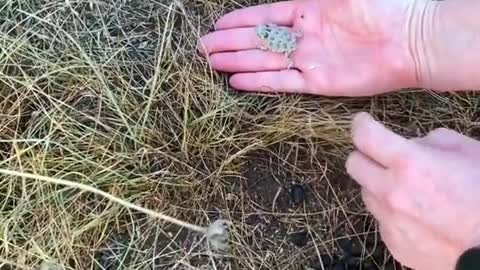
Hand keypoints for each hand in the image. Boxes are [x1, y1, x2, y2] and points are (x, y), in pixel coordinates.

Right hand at [198, 0, 418, 95]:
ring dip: (238, 62)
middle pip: (258, 40)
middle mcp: (303, 36)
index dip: (238, 21)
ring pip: (264, 61)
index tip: (215, 26)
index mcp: (306, 9)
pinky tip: (238, 81)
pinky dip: (260, 81)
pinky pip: (282, 82)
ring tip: (212, 64)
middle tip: (203, 48)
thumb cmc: (378, 7)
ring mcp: (309, 59)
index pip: (263, 16)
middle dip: (230, 43)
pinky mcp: (317, 83)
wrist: (410, 41)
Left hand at [346, 112, 479, 269]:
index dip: (361, 125)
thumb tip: (411, 146)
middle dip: (365, 156)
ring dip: (380, 186)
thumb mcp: (467, 151)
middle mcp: (391, 193)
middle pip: (353, 164)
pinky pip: (382, 220)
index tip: (363, 123)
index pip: (364, 136)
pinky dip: (393, 213)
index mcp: (409, 164)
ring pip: (367, 193)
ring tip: (410, 192)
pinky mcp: (393, 242)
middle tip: (383, 157)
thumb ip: (431, 141)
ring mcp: (389, 221)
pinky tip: (419, 216)